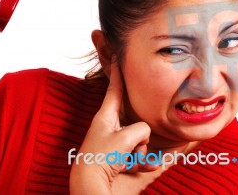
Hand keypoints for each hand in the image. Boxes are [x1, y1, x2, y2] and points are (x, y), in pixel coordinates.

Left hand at [70, 59, 155, 193]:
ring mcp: (120, 143)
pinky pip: (145, 156)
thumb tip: (144, 135)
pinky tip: (132, 170)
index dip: (118, 71)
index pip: (115, 88)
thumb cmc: (101, 159)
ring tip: (124, 161)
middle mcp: (114, 127)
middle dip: (139, 136)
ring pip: (143, 138)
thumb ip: (140, 130)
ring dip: (139, 152)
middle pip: (137, 120)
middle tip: (126, 148)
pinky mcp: (126, 158)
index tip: (117, 54)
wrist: (92, 187)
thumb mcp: (124, 138)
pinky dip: (142, 164)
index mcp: (106, 116)